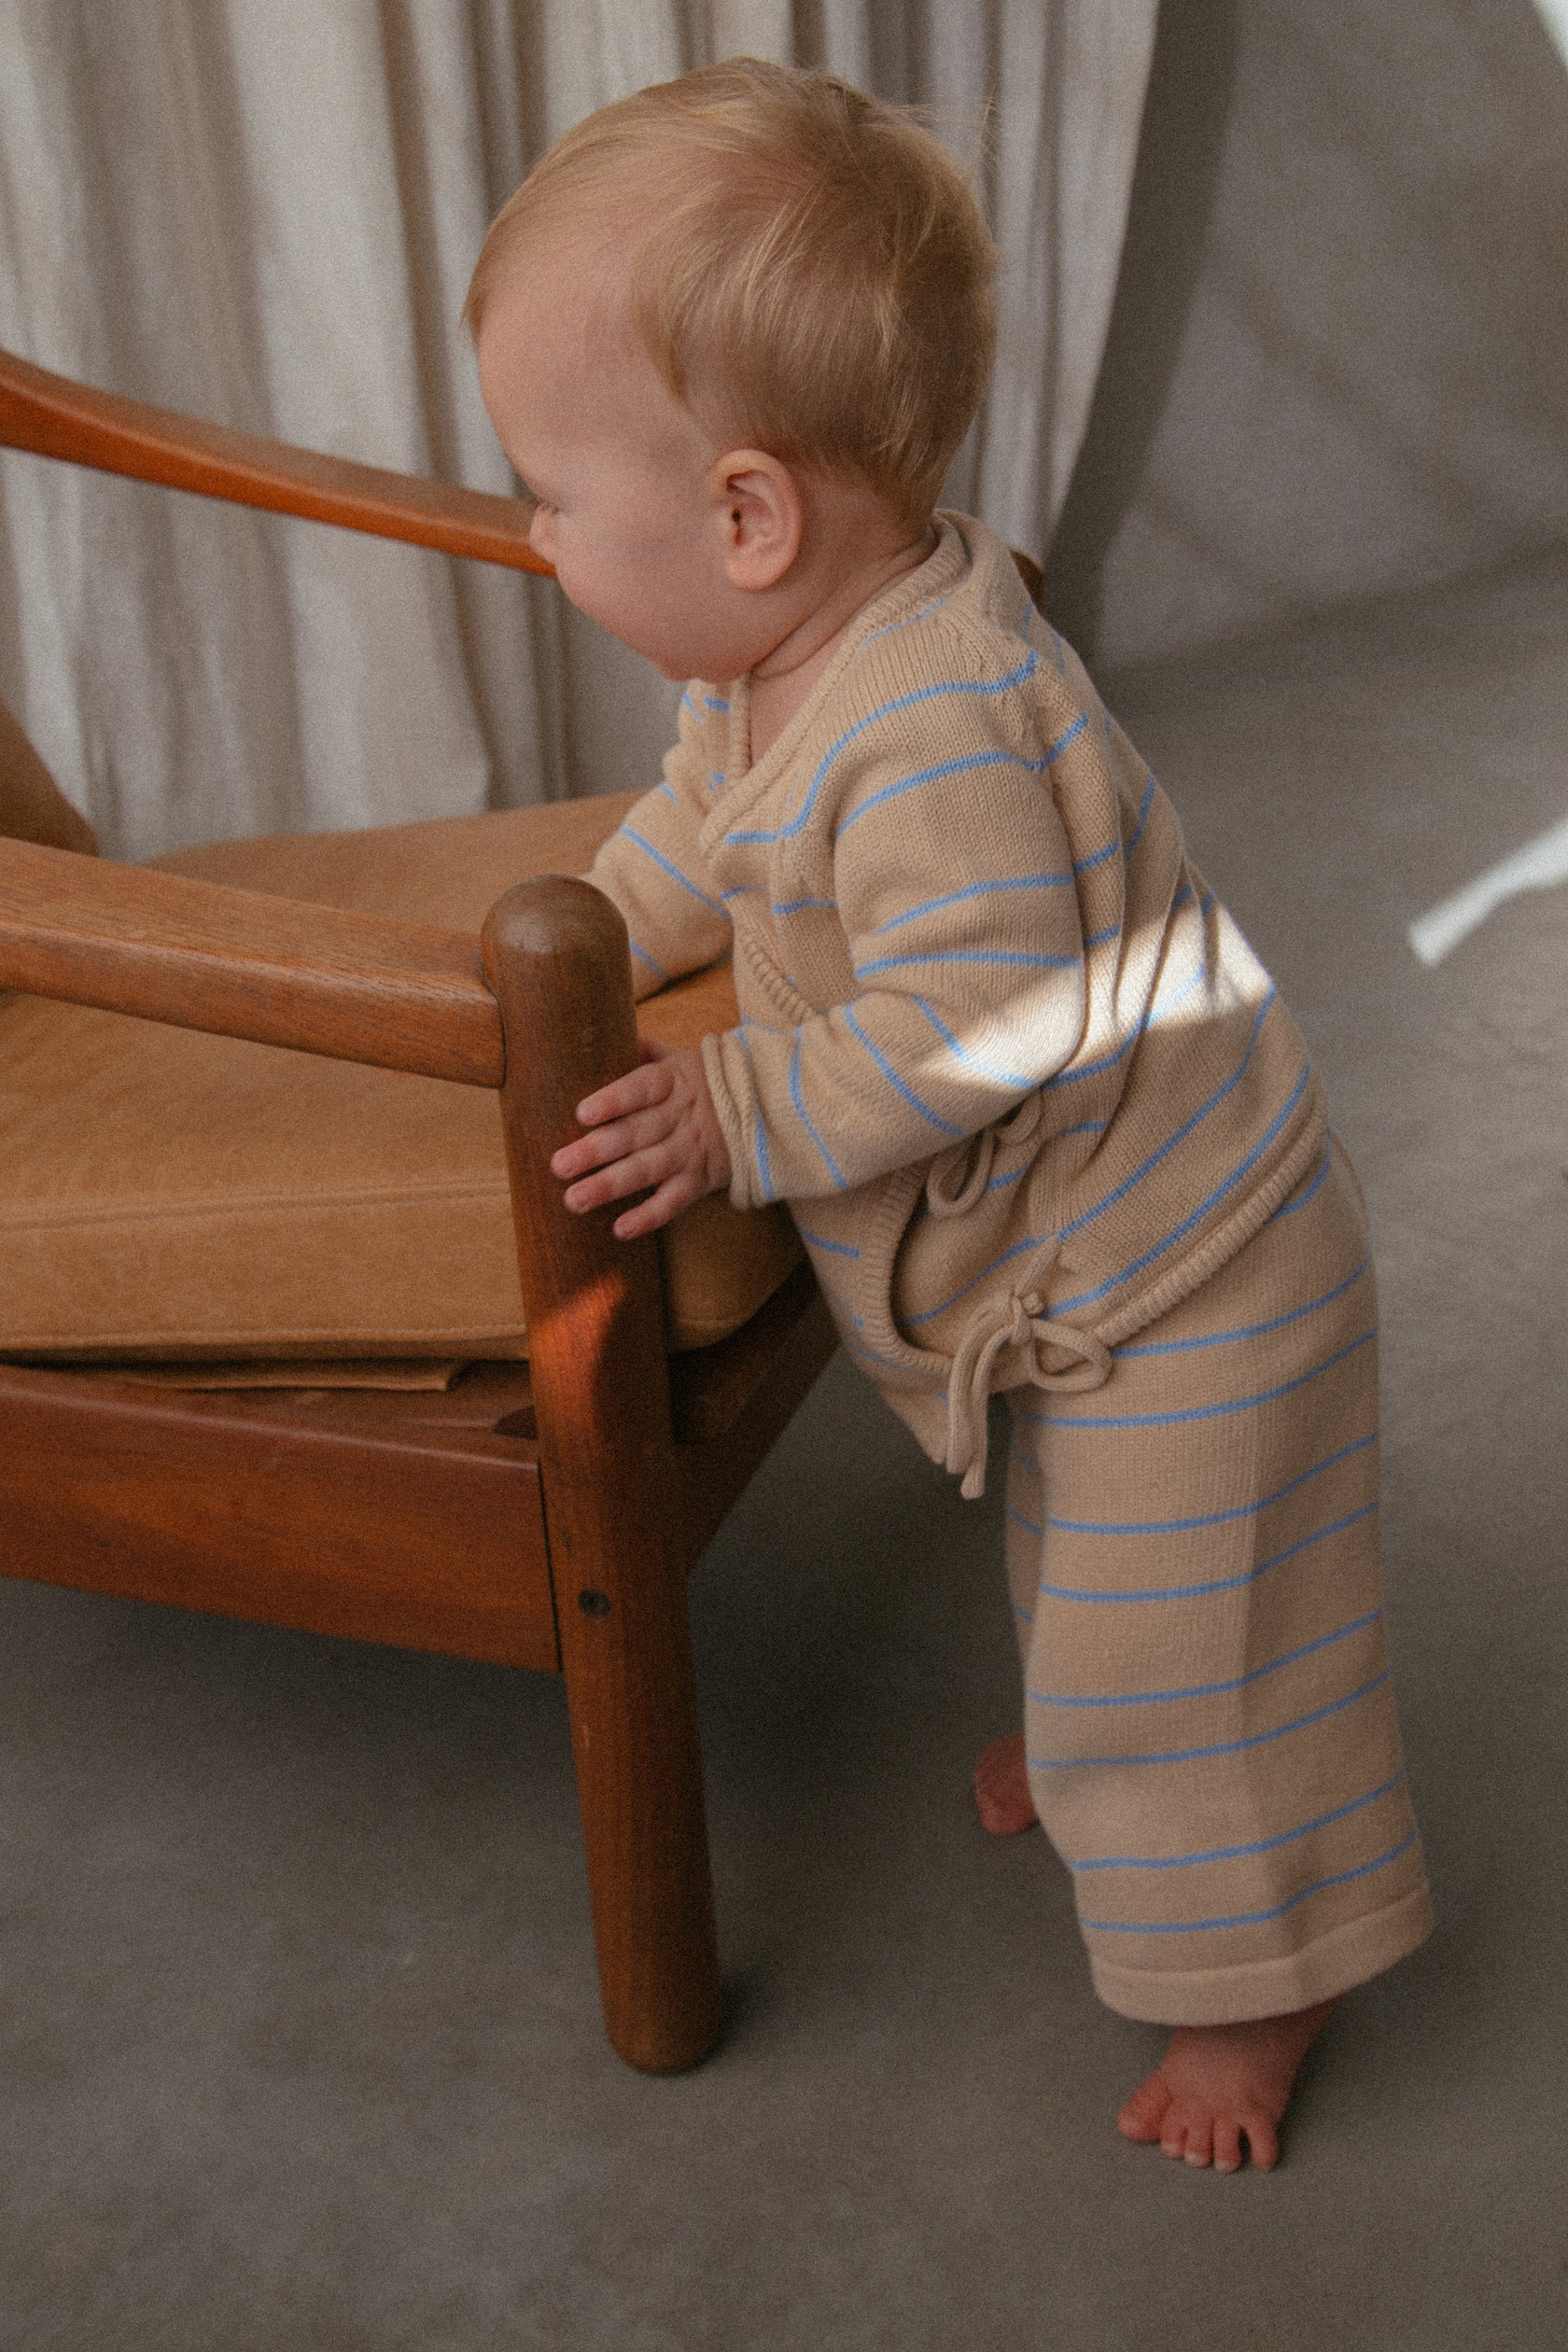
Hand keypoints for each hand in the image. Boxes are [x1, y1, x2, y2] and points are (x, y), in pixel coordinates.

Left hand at [549, 1037, 731, 1239]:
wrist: (763, 1111)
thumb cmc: (704, 1084)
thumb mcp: (679, 1060)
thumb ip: (642, 1051)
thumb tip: (600, 1031)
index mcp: (672, 1082)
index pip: (641, 1089)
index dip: (613, 1101)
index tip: (582, 1113)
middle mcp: (680, 1118)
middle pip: (635, 1134)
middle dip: (595, 1151)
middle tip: (559, 1165)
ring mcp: (690, 1152)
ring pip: (648, 1170)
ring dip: (610, 1187)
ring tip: (574, 1199)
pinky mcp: (698, 1181)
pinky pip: (673, 1202)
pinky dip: (649, 1217)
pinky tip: (620, 1229)